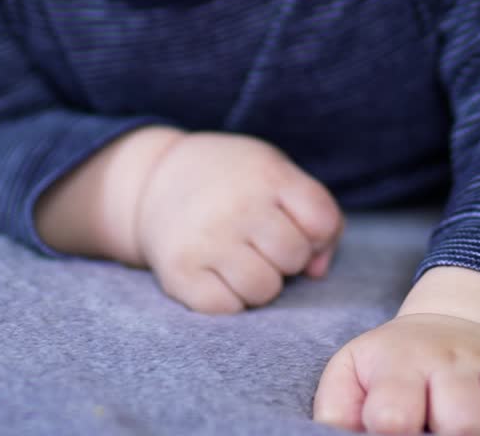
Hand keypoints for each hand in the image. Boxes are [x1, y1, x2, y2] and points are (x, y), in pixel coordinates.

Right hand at [134, 131, 343, 313]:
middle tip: (262, 241)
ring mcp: (207, 240)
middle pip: (295, 257)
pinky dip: (229, 298)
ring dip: (261, 282)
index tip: (294, 224)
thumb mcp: (275, 171)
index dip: (316, 232)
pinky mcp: (180, 273)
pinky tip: (218, 272)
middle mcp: (238, 206)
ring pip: (265, 290)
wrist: (157, 178)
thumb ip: (313, 213)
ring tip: (242, 258)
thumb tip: (318, 271)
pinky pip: (228, 308)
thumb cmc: (232, 179)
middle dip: (286, 256)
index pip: (322, 221)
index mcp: (268, 175)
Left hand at [313, 313, 479, 434]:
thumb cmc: (390, 370)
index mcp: (399, 368)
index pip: (394, 412)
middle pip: (464, 419)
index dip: (395, 429)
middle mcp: (449, 365)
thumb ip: (338, 411)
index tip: (394, 431)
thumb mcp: (351, 378)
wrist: (443, 328)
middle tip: (447, 435)